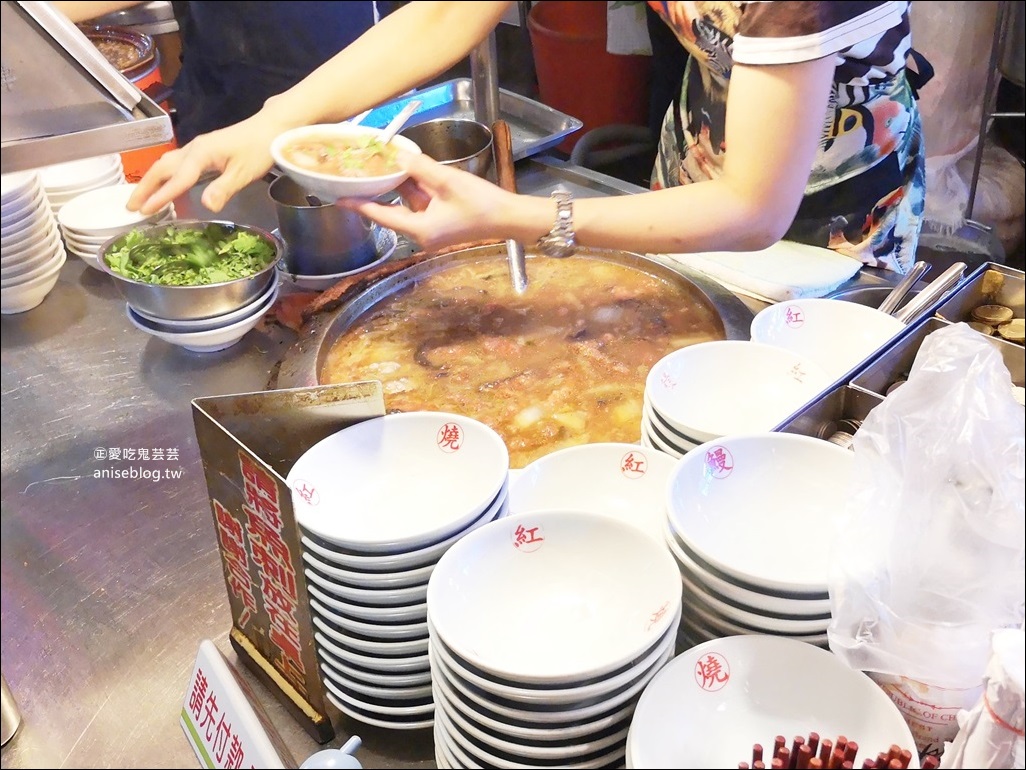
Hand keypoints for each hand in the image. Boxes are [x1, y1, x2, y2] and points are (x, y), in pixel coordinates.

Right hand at [126, 116, 282, 215]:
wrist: (270, 128)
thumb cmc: (259, 148)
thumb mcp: (245, 172)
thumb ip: (224, 188)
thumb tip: (207, 205)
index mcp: (202, 154)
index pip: (177, 178)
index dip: (161, 196)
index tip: (145, 210)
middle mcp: (194, 149)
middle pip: (162, 168)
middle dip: (145, 187)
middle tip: (130, 206)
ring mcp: (197, 149)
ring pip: (166, 164)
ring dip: (151, 181)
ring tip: (140, 199)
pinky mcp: (202, 151)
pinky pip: (176, 164)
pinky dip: (164, 176)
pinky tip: (164, 186)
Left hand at [340, 152, 517, 251]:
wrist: (511, 219)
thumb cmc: (482, 204)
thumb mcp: (448, 181)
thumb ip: (420, 167)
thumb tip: (397, 155)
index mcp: (420, 230)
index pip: (381, 216)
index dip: (359, 205)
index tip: (338, 198)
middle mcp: (422, 234)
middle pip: (392, 210)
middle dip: (378, 191)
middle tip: (357, 173)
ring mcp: (432, 230)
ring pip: (407, 205)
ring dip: (399, 187)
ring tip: (381, 165)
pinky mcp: (441, 224)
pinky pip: (420, 205)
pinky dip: (414, 190)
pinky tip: (409, 170)